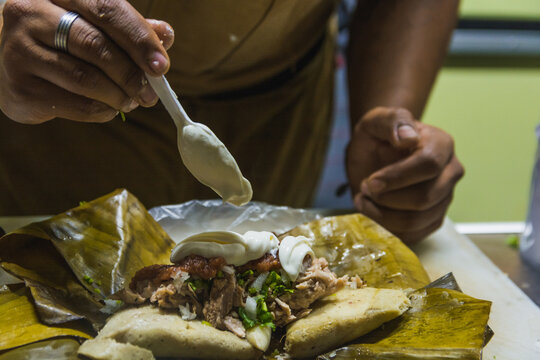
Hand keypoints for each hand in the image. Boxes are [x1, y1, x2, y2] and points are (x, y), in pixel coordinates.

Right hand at [0, 0, 174, 123]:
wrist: (6, 60)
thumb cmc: (59, 40)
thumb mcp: (92, 25)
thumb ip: (128, 29)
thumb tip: (166, 35)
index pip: (107, 10)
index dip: (139, 39)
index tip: (162, 66)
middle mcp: (32, 15)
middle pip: (96, 46)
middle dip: (131, 74)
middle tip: (150, 94)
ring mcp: (20, 51)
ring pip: (86, 78)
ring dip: (118, 96)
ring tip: (131, 101)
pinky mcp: (20, 88)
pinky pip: (75, 104)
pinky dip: (101, 110)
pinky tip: (108, 108)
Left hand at [346, 107, 463, 243]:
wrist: (374, 157)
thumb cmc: (376, 138)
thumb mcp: (375, 121)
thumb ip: (391, 121)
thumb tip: (407, 137)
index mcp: (441, 144)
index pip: (428, 165)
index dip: (397, 177)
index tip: (370, 182)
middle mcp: (450, 172)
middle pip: (425, 197)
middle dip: (386, 198)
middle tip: (364, 188)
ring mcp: (444, 198)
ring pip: (417, 220)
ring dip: (381, 215)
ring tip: (364, 199)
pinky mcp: (433, 220)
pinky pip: (412, 235)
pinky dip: (386, 228)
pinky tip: (372, 212)